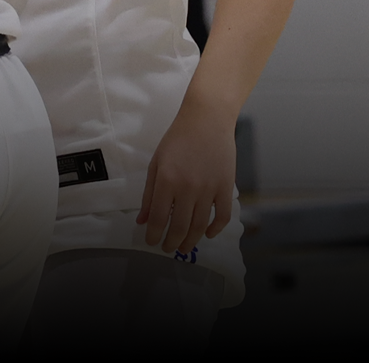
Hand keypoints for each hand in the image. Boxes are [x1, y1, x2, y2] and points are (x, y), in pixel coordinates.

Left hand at [136, 103, 237, 255]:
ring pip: (200, 226)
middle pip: (180, 227)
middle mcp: (188, 188)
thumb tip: (143, 221)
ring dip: (191, 241)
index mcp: (167, 181)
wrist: (207, 120)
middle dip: (172, 242)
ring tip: (184, 247)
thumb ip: (149, 194)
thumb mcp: (156, 164)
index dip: (154, 235)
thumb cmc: (177, 139)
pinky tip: (208, 234)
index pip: (160, 218)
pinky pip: (222, 216)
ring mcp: (209, 189)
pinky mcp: (226, 187)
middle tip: (168, 248)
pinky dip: (216, 229)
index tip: (152, 242)